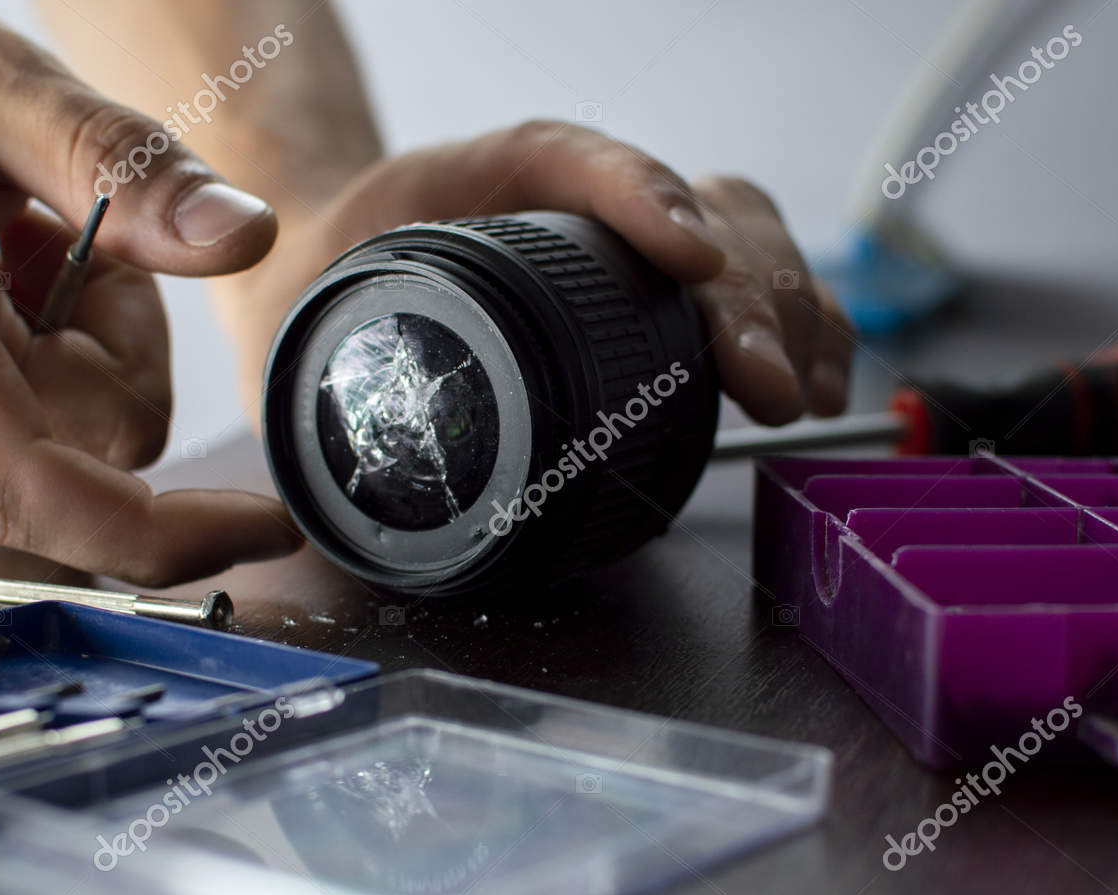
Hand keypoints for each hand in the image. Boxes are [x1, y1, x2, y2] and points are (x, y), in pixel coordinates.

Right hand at [0, 0, 299, 585]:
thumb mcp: (1, 89)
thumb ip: (129, 172)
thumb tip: (243, 238)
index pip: (39, 494)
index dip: (168, 532)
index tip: (265, 523)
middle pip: (99, 451)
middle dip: (121, 348)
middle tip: (63, 244)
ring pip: (73, 446)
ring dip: (82, 351)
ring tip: (9, 255)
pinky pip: (27, 434)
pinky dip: (43, 363)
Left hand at [218, 120, 851, 425]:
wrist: (329, 270)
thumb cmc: (326, 292)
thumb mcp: (303, 324)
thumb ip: (307, 383)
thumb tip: (300, 511)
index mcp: (470, 187)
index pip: (567, 159)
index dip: (641, 199)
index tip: (688, 263)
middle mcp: (565, 201)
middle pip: (693, 204)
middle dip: (744, 294)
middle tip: (759, 380)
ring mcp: (623, 238)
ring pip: (744, 231)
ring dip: (789, 309)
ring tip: (799, 388)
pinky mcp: (655, 287)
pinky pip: (753, 280)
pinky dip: (800, 324)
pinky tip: (817, 378)